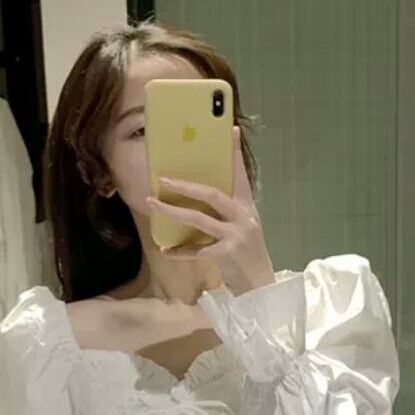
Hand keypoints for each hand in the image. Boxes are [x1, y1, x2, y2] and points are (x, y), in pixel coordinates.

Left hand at [146, 125, 276, 296]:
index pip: (240, 175)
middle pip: (212, 195)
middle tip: (163, 179)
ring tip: (153, 204)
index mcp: (247, 207)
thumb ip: (226, 213)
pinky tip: (166, 250)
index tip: (229, 130)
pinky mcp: (228, 254)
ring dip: (174, 211)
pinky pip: (198, 250)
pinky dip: (181, 250)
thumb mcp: (241, 228)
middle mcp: (244, 217)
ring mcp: (236, 235)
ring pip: (200, 219)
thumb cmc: (245, 255)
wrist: (261, 285)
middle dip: (185, 186)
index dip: (234, 153)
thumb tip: (199, 197)